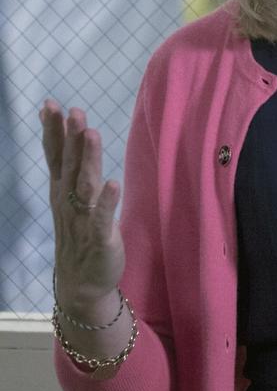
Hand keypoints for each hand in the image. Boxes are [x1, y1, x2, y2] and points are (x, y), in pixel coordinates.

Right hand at [41, 100, 125, 309]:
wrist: (82, 285)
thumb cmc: (78, 234)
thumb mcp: (69, 197)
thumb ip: (70, 166)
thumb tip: (70, 130)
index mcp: (61, 191)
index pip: (55, 156)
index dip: (53, 131)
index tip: (50, 104)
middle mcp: (68, 202)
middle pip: (70, 165)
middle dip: (71, 138)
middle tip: (74, 111)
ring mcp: (83, 220)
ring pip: (85, 185)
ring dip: (89, 160)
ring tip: (92, 135)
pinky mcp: (100, 238)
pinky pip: (103, 217)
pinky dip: (107, 201)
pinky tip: (112, 183)